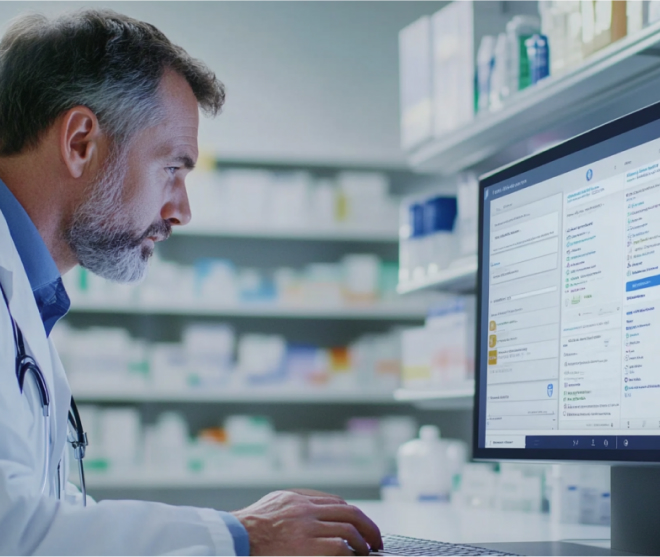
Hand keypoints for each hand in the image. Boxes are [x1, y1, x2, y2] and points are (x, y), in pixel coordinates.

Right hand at [231, 488, 382, 555]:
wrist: (231, 540)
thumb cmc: (245, 531)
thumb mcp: (270, 507)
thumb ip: (291, 506)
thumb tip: (315, 513)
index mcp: (295, 499)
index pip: (335, 501)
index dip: (351, 513)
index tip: (359, 524)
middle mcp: (304, 509)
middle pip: (348, 511)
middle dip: (367, 525)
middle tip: (376, 539)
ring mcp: (306, 527)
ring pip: (348, 528)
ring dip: (363, 541)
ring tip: (367, 551)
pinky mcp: (307, 547)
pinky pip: (339, 546)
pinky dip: (350, 552)